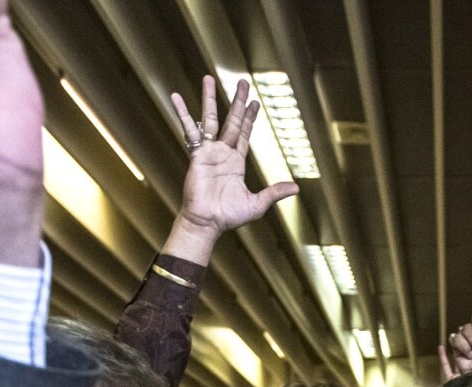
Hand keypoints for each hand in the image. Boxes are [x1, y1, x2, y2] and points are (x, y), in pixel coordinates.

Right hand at [163, 76, 300, 264]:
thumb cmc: (228, 217)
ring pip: (210, 118)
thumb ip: (274, 193)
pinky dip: (182, 113)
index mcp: (236, 162)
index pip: (244, 133)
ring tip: (207, 78)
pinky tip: (175, 97)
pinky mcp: (196, 153)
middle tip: (242, 83)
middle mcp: (222, 152)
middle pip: (231, 120)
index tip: (254, 102)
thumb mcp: (257, 204)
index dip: (249, 118)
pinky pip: (188, 129)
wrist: (207, 223)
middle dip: (237, 101)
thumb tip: (296, 188)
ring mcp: (208, 151)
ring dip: (209, 98)